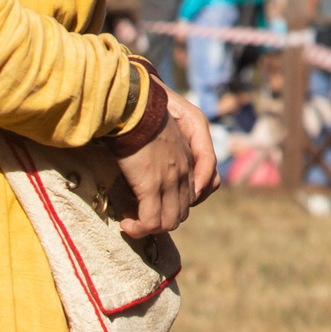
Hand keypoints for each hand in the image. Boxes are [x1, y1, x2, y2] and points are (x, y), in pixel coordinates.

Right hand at [116, 97, 220, 237]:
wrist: (134, 104)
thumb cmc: (144, 111)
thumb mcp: (164, 126)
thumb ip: (166, 146)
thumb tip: (153, 163)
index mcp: (189, 155)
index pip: (206, 187)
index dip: (184, 200)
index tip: (160, 200)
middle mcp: (185, 170)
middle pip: (183, 210)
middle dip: (162, 217)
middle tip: (140, 213)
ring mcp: (170, 180)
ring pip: (169, 221)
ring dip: (149, 227)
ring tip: (131, 221)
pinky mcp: (151, 185)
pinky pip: (150, 221)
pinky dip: (138, 227)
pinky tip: (125, 223)